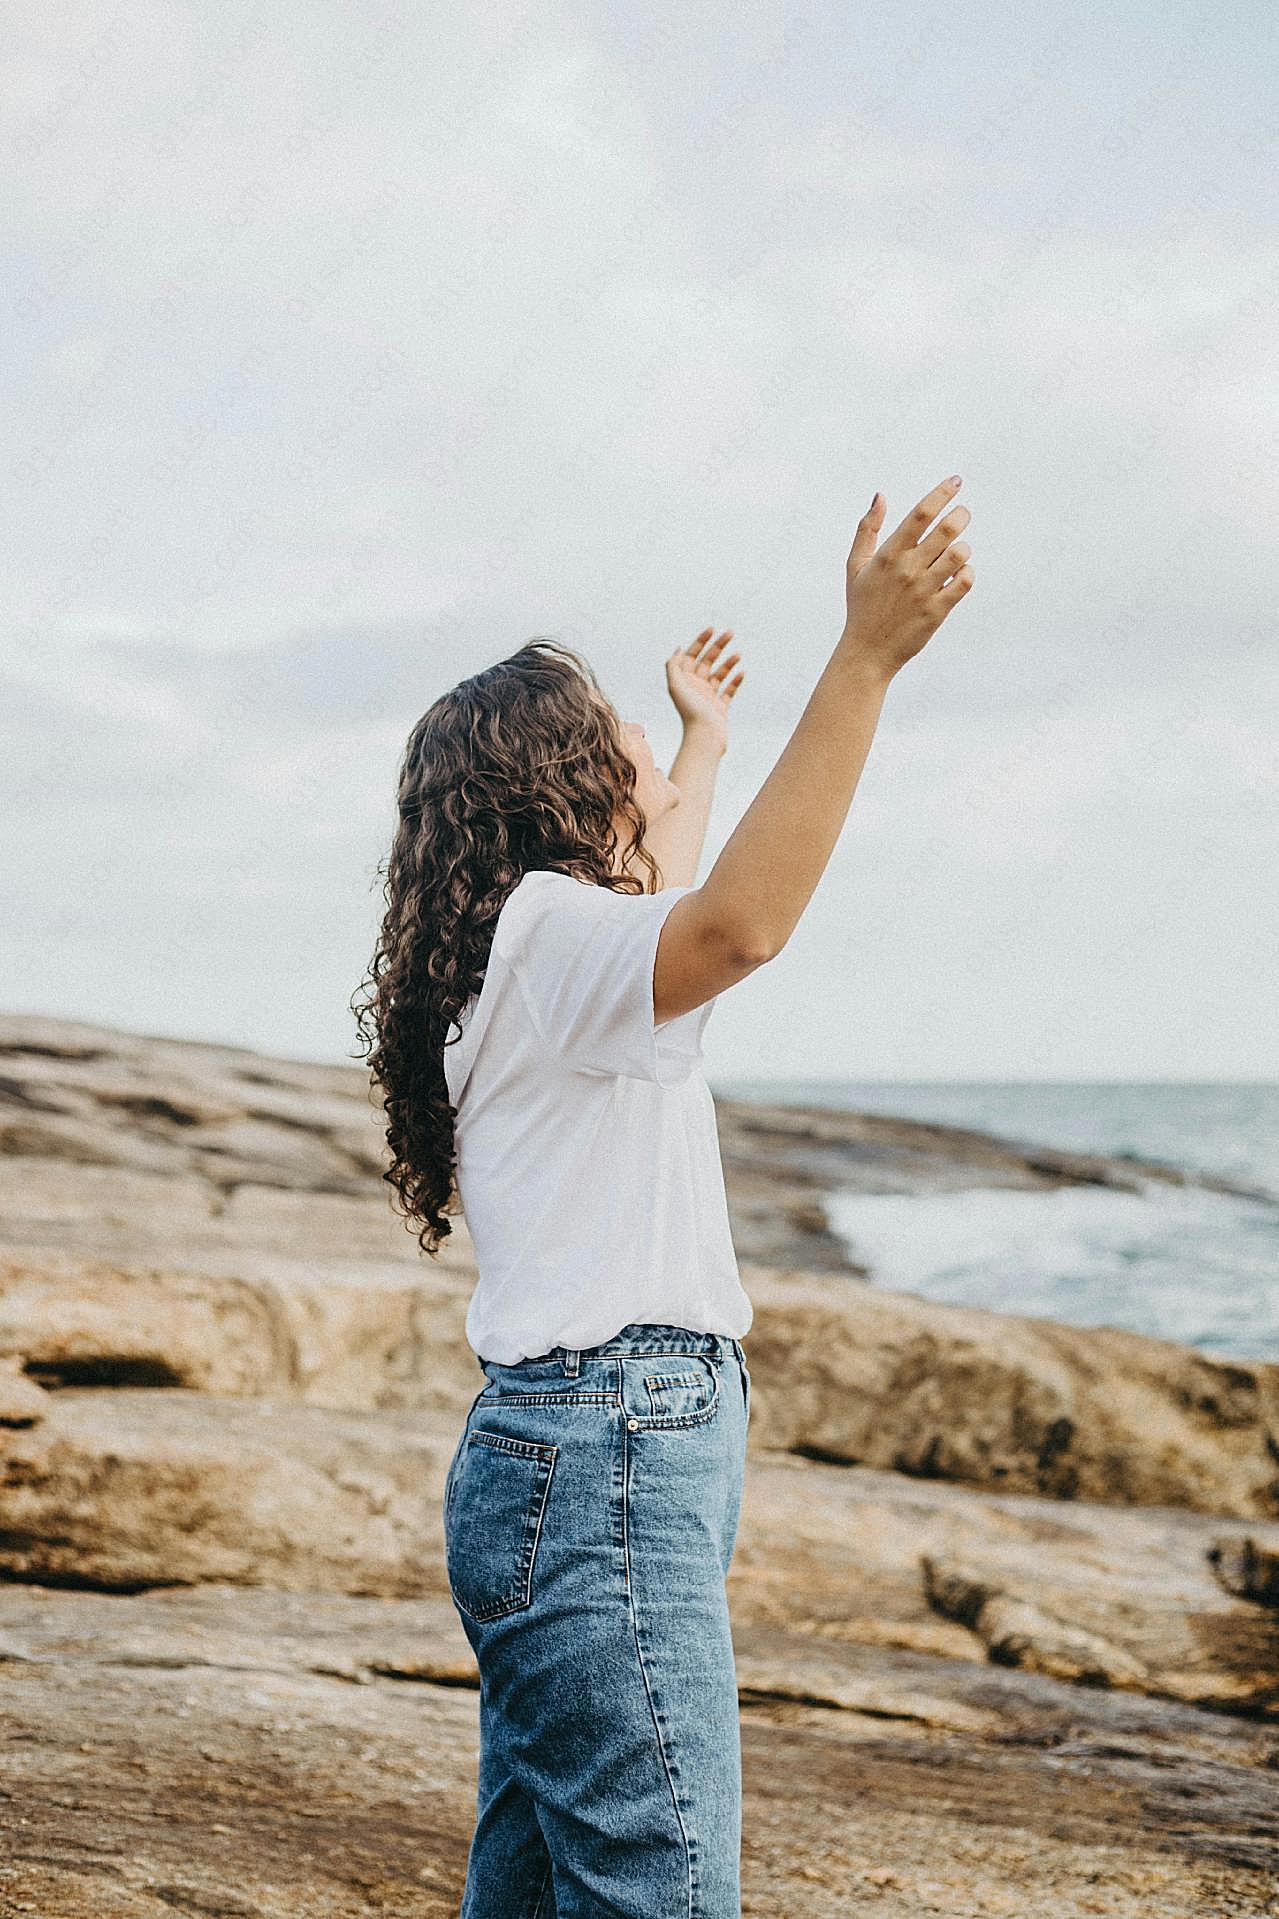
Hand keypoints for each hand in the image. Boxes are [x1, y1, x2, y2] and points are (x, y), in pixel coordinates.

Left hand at [665, 626, 743, 751]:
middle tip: (730, 633)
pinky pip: (729, 691)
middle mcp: (695, 688)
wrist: (704, 739)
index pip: (692, 655)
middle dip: (718, 646)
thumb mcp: (676, 686)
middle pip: (707, 661)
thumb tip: (678, 649)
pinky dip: (735, 681)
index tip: (712, 629)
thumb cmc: (690, 714)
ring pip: (719, 674)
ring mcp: (708, 698)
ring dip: (729, 662)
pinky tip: (742, 672)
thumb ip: (673, 666)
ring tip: (738, 654)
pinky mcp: (720, 709)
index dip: (700, 641)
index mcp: (684, 682)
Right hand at [842, 476, 973, 677]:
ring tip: (957, 552)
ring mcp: (924, 590)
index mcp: (888, 554)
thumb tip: (880, 496)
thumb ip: (867, 529)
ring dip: (963, 547)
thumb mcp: (855, 566)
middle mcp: (907, 569)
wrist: (867, 652)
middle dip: (961, 515)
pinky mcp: (937, 610)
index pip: (921, 514)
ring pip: (960, 553)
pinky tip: (958, 575)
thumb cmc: (862, 607)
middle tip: (962, 515)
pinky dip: (967, 573)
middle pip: (947, 529)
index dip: (942, 493)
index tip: (956, 481)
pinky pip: (965, 581)